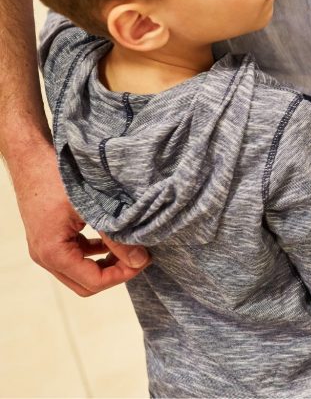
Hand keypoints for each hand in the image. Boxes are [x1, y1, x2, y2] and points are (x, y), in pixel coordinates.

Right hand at [11, 144, 148, 295]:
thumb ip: (116, 236)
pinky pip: (75, 256)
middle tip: (140, 256)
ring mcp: (44, 248)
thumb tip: (140, 260)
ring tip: (131, 248)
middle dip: (115, 274)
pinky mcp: (50, 238)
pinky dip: (95, 254)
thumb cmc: (60, 179)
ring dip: (106, 264)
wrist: (33, 158)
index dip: (122, 275)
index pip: (93, 282)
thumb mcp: (93, 207)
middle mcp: (45, 257)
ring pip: (80, 272)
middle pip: (85, 284)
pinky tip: (112, 240)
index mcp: (53, 253)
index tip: (144, 260)